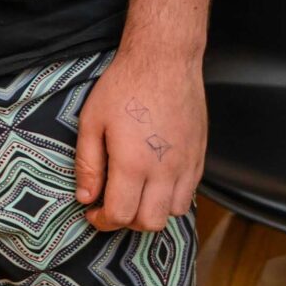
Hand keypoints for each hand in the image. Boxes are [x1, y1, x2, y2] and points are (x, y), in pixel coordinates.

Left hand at [74, 43, 206, 231]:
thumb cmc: (124, 87)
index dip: (103, 222)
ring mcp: (187, 166)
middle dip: (127, 222)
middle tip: (111, 205)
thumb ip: (88, 164)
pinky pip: (190, 194)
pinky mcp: (199, 158)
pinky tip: (154, 181)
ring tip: (134, 193)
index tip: (93, 213)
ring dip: (152, 211)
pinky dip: (171, 198)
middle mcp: (165, 171)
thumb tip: (86, 197)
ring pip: (174, 213)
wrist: (164, 62)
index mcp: (133, 164)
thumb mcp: (91, 122)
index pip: (121, 215)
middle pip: (151, 223)